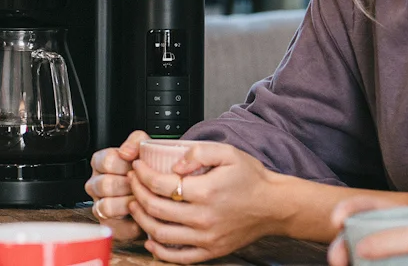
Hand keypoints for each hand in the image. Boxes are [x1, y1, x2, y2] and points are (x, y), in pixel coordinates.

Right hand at [87, 130, 150, 242]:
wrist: (159, 198)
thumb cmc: (148, 173)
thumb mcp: (144, 150)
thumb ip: (136, 142)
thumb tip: (126, 152)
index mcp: (101, 163)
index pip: (105, 161)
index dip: (124, 164)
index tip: (137, 165)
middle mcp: (96, 183)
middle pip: (105, 184)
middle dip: (129, 186)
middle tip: (144, 185)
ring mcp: (99, 204)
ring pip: (107, 205)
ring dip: (129, 203)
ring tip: (143, 199)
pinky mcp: (107, 223)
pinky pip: (115, 225)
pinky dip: (132, 220)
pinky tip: (140, 213)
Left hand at [126, 141, 283, 263]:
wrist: (275, 205)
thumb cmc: (252, 179)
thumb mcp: (227, 153)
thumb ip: (197, 152)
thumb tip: (174, 166)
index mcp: (206, 192)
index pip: (160, 185)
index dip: (142, 175)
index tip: (137, 168)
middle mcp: (204, 218)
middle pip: (155, 209)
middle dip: (137, 193)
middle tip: (132, 183)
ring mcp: (207, 238)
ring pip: (161, 234)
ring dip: (141, 220)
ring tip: (135, 206)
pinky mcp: (211, 251)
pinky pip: (179, 257)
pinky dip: (159, 250)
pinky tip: (150, 239)